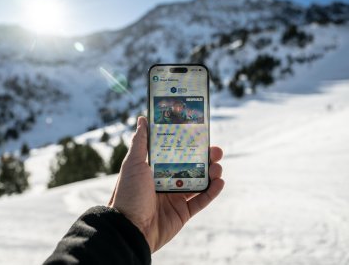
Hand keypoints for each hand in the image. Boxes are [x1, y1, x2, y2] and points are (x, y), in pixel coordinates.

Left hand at [109, 116, 223, 251]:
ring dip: (211, 172)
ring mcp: (175, 197)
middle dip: (205, 157)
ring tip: (217, 166)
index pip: (176, 152)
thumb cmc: (128, 194)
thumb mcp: (133, 164)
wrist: (129, 229)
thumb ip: (140, 143)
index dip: (189, 143)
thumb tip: (143, 119)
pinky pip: (201, 200)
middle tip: (215, 150)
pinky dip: (212, 192)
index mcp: (155, 169)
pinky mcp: (183, 213)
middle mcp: (166, 181)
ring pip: (199, 181)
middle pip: (191, 166)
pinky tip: (219, 182)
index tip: (201, 134)